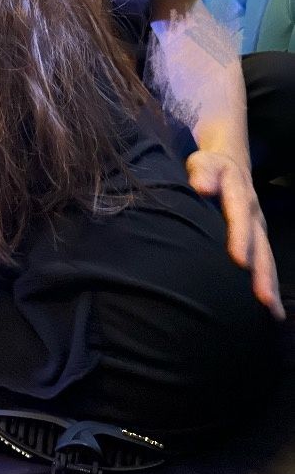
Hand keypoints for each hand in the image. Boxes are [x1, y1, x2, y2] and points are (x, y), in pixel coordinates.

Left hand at [186, 149, 284, 319]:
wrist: (229, 164)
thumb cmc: (209, 168)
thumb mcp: (203, 163)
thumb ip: (203, 172)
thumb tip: (201, 186)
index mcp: (239, 194)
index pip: (240, 216)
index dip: (240, 237)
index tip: (239, 260)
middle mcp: (253, 214)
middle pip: (260, 244)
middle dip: (261, 271)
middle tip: (262, 297)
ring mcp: (258, 228)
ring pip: (266, 258)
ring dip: (268, 283)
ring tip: (271, 309)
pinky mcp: (257, 239)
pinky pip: (265, 263)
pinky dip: (269, 284)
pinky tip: (272, 311)